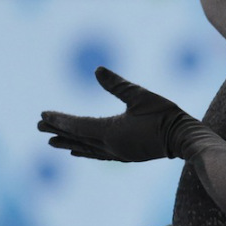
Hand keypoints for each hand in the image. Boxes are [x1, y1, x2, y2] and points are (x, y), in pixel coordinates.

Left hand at [38, 67, 200, 161]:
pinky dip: (86, 152)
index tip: (43, 115)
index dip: (60, 120)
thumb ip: (117, 84)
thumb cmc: (165, 115)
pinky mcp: (127, 156)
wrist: (185, 138)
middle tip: (39, 128)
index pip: (78, 125)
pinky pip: (100, 154)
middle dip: (59, 131)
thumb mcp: (140, 95)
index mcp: (110, 131)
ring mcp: (119, 152)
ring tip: (54, 143)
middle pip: (78, 138)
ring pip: (87, 148)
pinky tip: (80, 152)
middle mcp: (110, 145)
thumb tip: (97, 69)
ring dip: (70, 143)